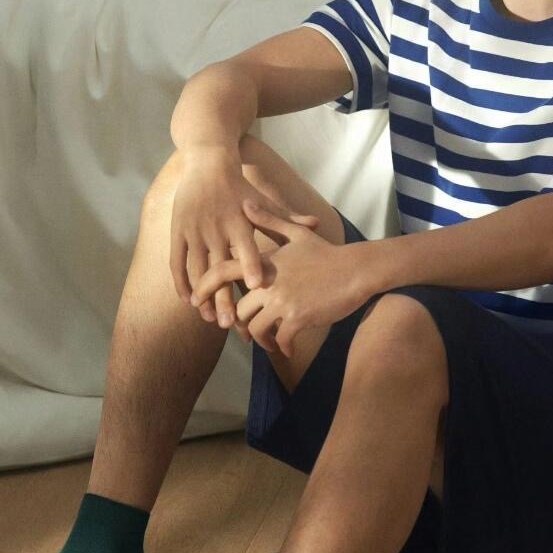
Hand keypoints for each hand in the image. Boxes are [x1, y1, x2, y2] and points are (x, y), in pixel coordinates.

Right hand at [168, 148, 319, 328]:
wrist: (208, 163)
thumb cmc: (241, 187)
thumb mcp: (264, 200)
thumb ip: (287, 218)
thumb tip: (317, 224)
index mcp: (240, 221)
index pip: (247, 247)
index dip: (252, 265)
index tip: (258, 286)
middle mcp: (217, 227)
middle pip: (220, 267)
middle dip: (223, 296)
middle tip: (230, 323)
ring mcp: (195, 230)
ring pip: (197, 268)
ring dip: (202, 295)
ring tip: (209, 317)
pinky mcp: (178, 230)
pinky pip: (177, 260)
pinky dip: (181, 281)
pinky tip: (188, 300)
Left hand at [190, 198, 371, 355]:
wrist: (356, 270)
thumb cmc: (327, 253)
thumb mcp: (297, 234)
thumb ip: (268, 220)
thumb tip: (245, 202)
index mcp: (264, 262)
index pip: (223, 272)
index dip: (205, 286)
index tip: (196, 300)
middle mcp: (268, 282)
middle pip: (238, 310)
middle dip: (239, 326)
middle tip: (244, 333)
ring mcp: (283, 301)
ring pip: (256, 329)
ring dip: (261, 340)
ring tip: (269, 343)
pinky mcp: (298, 318)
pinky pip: (280, 340)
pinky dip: (283, 347)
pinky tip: (288, 349)